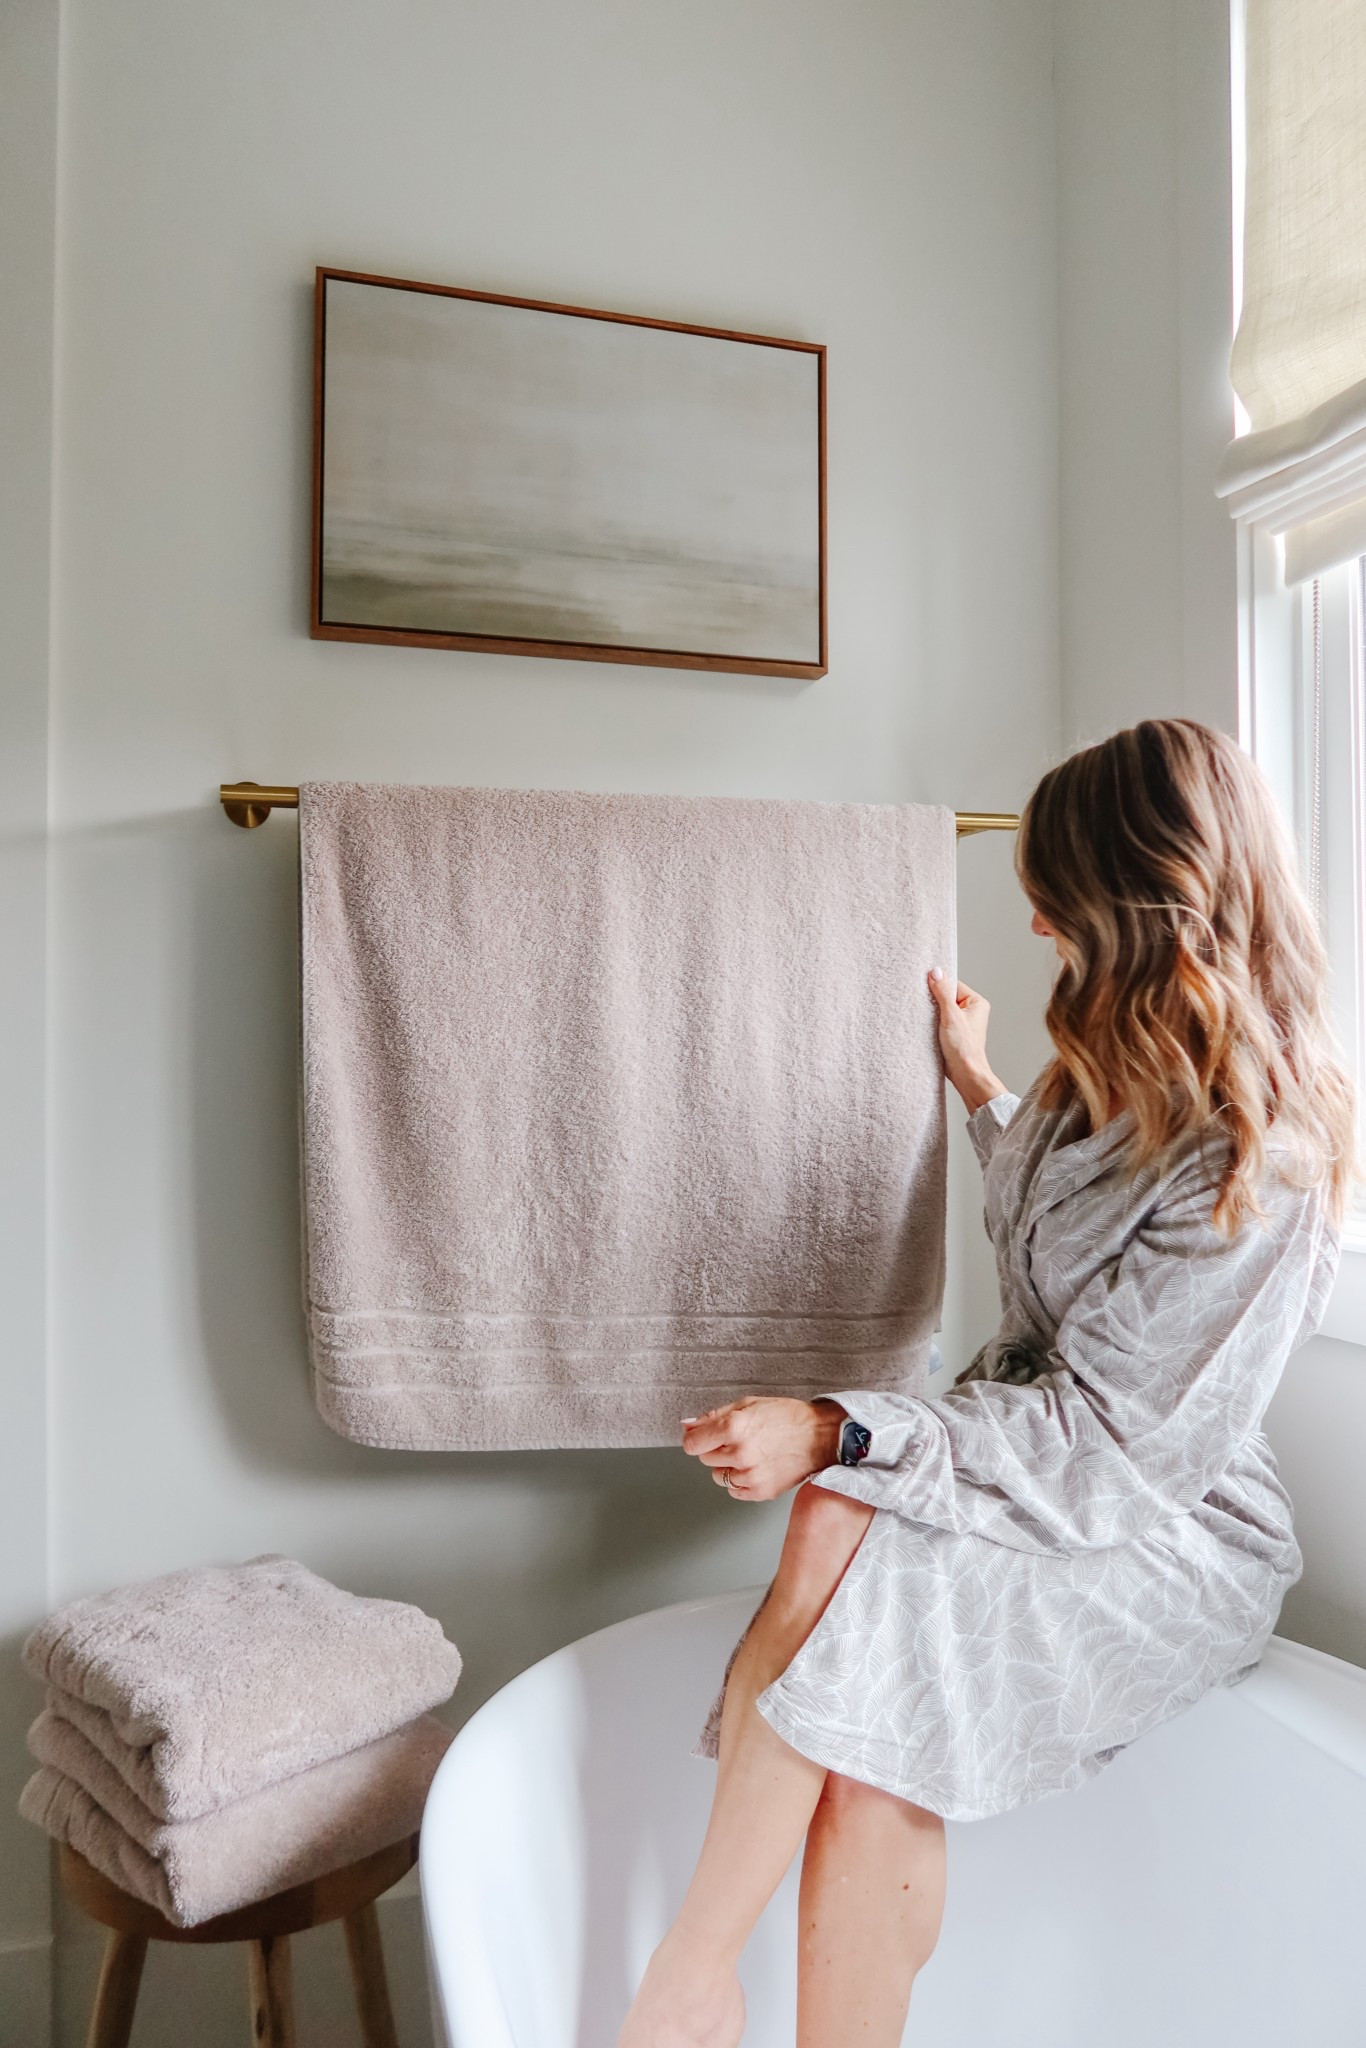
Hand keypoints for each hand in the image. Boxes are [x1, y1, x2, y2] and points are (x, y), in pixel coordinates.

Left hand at [682, 1397, 844, 1501]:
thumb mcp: (748, 1404)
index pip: (691, 1444)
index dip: (696, 1438)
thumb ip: (713, 1416)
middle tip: (740, 1439)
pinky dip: (741, 1481)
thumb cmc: (787, 1417)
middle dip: (717, 1449)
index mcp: (733, 1427)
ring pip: (718, 1476)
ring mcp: (750, 1475)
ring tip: (752, 1453)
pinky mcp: (760, 1491)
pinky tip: (757, 1467)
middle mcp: (739, 1453)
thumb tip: (686, 1425)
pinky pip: (734, 1490)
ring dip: (728, 1466)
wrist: (820, 1437)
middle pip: (705, 1458)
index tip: (703, 1436)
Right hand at [928, 968, 1006, 1111]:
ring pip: (940, 1009)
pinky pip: (938, 1021)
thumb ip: (943, 993)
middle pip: (946, 996)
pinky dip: (931, 1023)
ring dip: (932, 1015)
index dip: (939, 988)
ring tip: (929, 1022)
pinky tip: (927, 1028)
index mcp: (976, 1002)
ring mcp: (961, 1022)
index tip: (926, 991)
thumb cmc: (964, 1048)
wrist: (965, 1074)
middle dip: (934, 1002)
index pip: (952, 985)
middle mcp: (970, 1011)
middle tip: (928, 1010)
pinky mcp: (952, 1032)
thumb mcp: (951, 1016)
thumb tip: (936, 972)